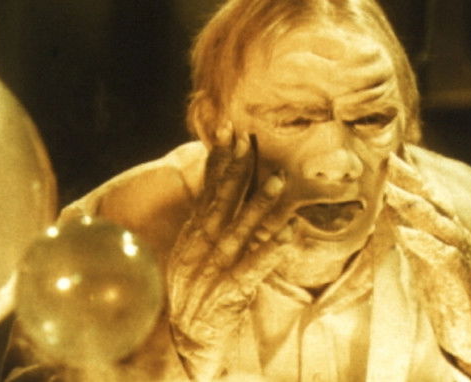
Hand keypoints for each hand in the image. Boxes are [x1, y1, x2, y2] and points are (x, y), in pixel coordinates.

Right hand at [167, 122, 294, 380]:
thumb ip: (206, 220)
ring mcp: (216, 268)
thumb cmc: (193, 291)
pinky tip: (288, 234)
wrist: (182, 338)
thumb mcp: (192, 251)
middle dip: (236, 170)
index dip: (220, 161)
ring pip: (241, 230)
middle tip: (250, 141)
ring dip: (259, 205)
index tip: (230, 132)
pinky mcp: (231, 291)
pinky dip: (270, 251)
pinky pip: (255, 268)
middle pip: (222, 202)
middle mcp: (203, 246)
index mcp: (194, 235)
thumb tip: (218, 187)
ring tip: (278, 180)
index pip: (207, 191)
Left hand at [385, 153, 470, 379]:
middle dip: (414, 181)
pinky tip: (405, 233)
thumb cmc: (447, 294)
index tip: (391, 157)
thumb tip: (391, 207)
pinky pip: (445, 258)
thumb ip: (412, 232)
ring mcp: (463, 259)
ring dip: (416, 207)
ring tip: (392, 192)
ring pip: (441, 226)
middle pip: (437, 204)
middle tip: (392, 161)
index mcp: (449, 233)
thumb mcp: (424, 259)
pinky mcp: (463, 283)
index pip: (430, 199)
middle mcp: (459, 240)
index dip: (412, 178)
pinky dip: (425, 244)